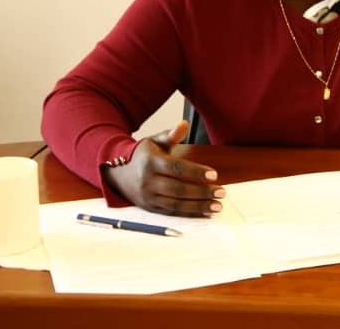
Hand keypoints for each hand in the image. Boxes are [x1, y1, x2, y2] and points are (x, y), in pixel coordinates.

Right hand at [102, 120, 223, 216]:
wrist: (117, 172)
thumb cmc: (142, 155)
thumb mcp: (154, 141)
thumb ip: (171, 134)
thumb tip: (184, 124)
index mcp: (151, 162)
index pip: (176, 168)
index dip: (196, 172)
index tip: (214, 175)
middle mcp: (148, 181)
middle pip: (178, 189)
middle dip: (202, 192)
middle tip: (221, 192)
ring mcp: (148, 197)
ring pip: (176, 204)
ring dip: (198, 206)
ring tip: (217, 206)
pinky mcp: (150, 208)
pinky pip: (171, 212)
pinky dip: (189, 214)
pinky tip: (204, 212)